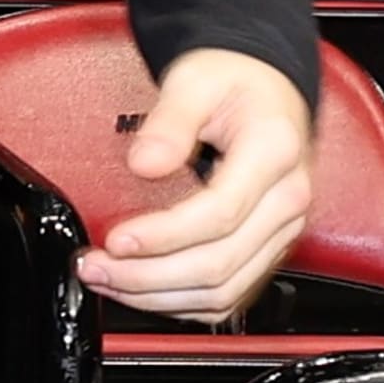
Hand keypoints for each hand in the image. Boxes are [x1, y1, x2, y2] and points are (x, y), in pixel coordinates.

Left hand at [75, 48, 314, 324]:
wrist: (267, 87)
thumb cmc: (233, 80)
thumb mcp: (196, 79)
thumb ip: (170, 121)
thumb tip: (143, 163)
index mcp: (274, 153)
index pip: (219, 215)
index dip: (163, 236)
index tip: (116, 239)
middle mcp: (287, 201)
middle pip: (219, 265)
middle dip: (148, 277)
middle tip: (95, 267)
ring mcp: (282, 231)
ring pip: (224, 292)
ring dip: (158, 297)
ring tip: (107, 281)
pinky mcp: (268, 249)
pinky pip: (228, 296)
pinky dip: (181, 302)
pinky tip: (141, 290)